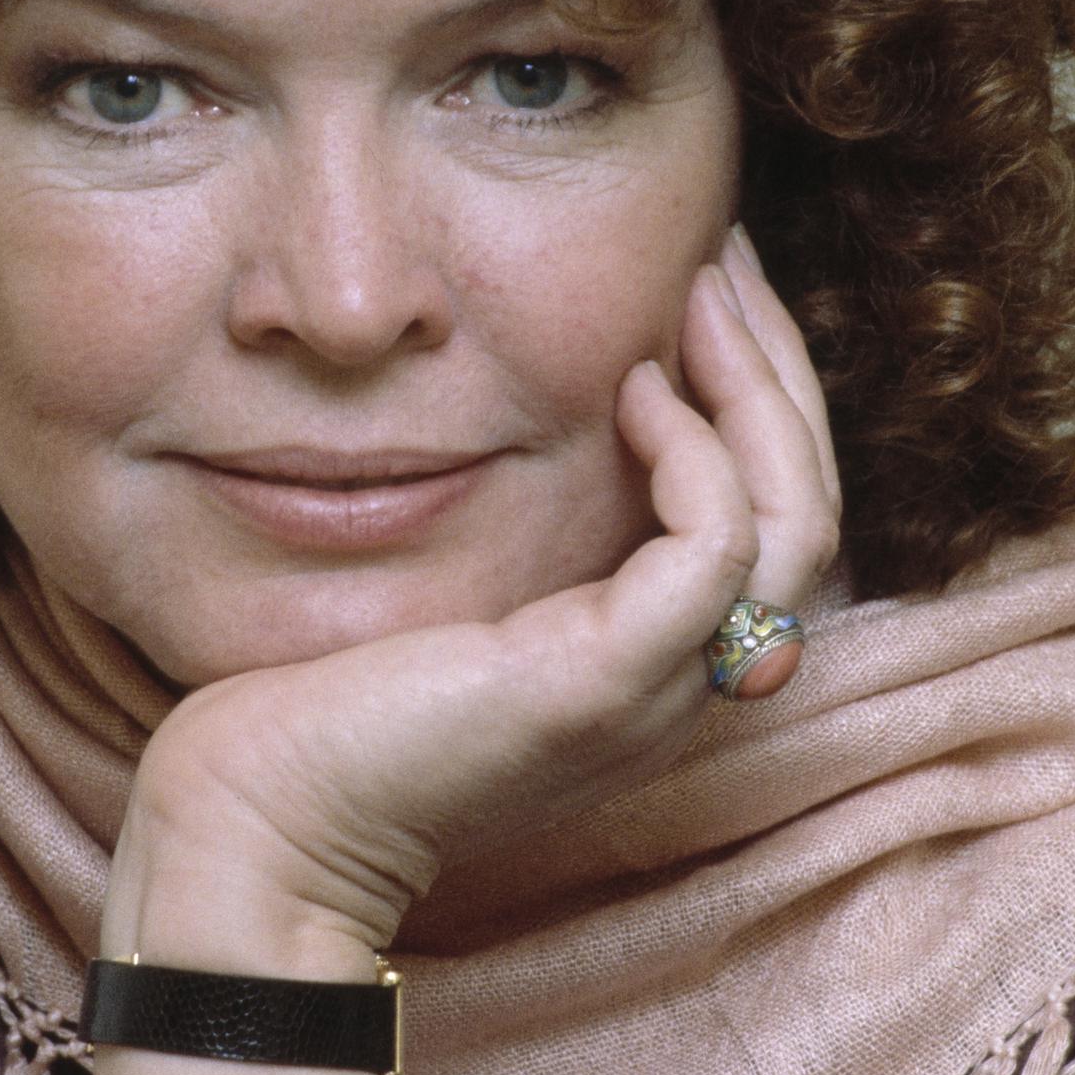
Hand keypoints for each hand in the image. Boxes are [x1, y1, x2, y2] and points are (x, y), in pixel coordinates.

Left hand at [104, 228, 840, 959]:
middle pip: (810, 510)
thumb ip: (536, 524)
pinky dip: (694, 452)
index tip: (710, 286)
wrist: (264, 817)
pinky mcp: (604, 681)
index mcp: (656, 660)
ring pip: (795, 525)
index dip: (764, 395)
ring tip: (701, 291)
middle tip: (726, 257)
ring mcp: (654, 689)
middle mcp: (682, 682)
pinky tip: (633, 387)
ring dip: (761, 390)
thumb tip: (567, 394)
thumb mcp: (467, 587)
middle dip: (778, 368)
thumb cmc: (333, 698)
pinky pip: (714, 547)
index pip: (778, 517)